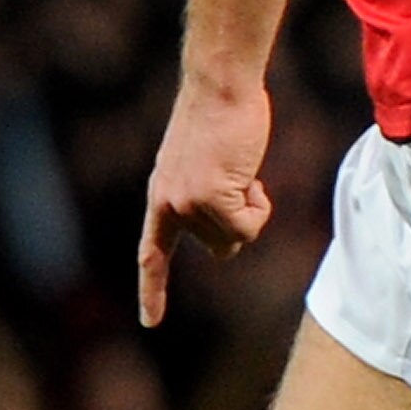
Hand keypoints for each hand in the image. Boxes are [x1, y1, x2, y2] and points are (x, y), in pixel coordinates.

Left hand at [139, 75, 273, 326]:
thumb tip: (227, 238)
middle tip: (238, 177)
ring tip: (241, 170)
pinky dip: (260, 206)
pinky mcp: (211, 198)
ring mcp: (188, 204)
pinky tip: (250, 175)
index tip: (150, 323)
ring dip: (252, 210)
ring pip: (237, 238)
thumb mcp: (203, 165)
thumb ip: (205, 198)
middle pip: (220, 247)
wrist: (221, 86)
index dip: (153, 290)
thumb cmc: (221, 116)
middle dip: (240, 221)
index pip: (151, 254)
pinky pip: (249, 226)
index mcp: (161, 197)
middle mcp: (169, 205)